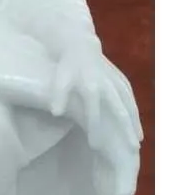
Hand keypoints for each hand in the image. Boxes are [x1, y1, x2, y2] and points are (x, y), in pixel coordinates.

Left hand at [49, 40, 142, 154]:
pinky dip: (135, 110)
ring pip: (129, 104)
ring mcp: (116, 82)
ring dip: (135, 122)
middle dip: (126, 130)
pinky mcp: (120, 78)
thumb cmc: (68, 66)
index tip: (96, 145)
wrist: (80, 45)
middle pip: (120, 111)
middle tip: (132, 149)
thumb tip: (56, 113)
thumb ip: (59, 96)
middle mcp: (107, 86)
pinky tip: (137, 123)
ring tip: (139, 140)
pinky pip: (130, 97)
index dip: (95, 129)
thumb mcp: (60, 79)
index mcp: (91, 87)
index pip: (94, 112)